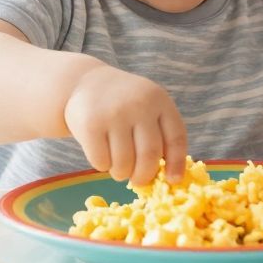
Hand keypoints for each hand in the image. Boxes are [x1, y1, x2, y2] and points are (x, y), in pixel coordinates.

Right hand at [63, 64, 187, 183]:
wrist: (85, 82)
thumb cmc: (123, 104)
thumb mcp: (147, 106)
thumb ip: (159, 134)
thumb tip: (170, 177)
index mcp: (160, 100)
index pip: (176, 137)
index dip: (176, 163)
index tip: (172, 180)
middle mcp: (139, 105)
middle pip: (150, 155)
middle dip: (144, 175)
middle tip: (138, 180)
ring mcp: (114, 114)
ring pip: (124, 163)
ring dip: (121, 173)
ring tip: (118, 167)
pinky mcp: (91, 124)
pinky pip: (101, 161)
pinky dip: (102, 166)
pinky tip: (101, 154)